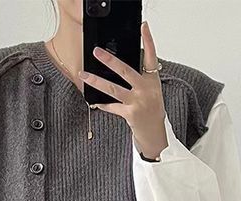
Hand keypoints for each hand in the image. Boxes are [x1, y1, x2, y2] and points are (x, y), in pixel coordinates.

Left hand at [78, 21, 167, 158]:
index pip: (151, 56)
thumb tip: (119, 67)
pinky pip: (112, 106)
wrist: (156, 133)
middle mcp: (146, 90)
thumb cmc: (152, 111)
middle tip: (97, 52)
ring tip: (84, 75)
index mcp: (153, 80)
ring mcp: (138, 102)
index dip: (148, 40)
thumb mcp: (150, 91)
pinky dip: (103, 104)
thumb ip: (139, 79)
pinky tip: (95, 102)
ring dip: (96, 81)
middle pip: (126, 71)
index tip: (143, 27)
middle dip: (110, 60)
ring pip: (114, 88)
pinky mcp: (130, 114)